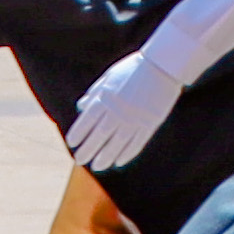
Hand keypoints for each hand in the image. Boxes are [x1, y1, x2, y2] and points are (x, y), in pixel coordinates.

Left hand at [62, 42, 191, 176]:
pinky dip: (126, 154)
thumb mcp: (109, 77)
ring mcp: (135, 119)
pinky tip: (118, 162)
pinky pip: (136, 143)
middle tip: (79, 160)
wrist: (162, 67)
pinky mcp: (149, 124)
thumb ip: (94, 93)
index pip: (88, 120)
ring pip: (117, 143)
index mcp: (106, 97)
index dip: (79, 133)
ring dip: (105, 156)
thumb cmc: (133, 69)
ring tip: (96, 166)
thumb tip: (81, 107)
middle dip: (88, 149)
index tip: (71, 144)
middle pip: (100, 135)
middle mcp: (118, 111)